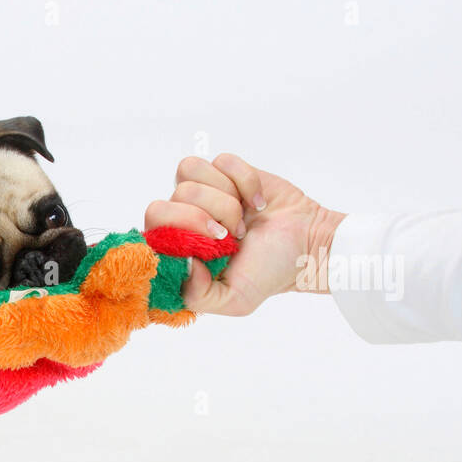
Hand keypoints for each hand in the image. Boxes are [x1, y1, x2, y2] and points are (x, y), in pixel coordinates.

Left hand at [144, 154, 345, 315]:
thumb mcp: (234, 300)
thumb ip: (198, 296)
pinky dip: (246, 181)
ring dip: (226, 199)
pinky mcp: (227, 171)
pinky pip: (222, 161)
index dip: (181, 229)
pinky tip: (258, 203)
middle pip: (173, 197)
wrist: (307, 244)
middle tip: (231, 234)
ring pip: (191, 174)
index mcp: (178, 249)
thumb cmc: (268, 272)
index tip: (213, 245)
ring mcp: (205, 192)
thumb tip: (183, 265)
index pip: (153, 224)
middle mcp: (185, 218)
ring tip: (244, 220)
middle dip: (205, 214)